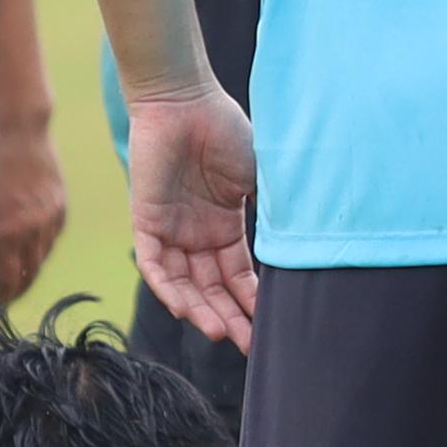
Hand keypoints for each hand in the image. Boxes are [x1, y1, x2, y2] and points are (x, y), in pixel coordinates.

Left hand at [0, 112, 67, 307]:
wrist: (15, 126)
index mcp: (3, 234)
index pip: (7, 280)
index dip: (3, 296)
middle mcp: (31, 231)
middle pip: (29, 274)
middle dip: (18, 287)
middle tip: (8, 294)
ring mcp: (49, 218)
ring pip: (43, 256)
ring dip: (31, 268)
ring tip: (19, 271)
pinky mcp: (60, 204)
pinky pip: (53, 236)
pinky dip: (43, 246)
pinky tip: (32, 243)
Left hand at [127, 76, 259, 345]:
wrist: (185, 100)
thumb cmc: (225, 129)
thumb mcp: (259, 177)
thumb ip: (273, 213)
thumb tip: (300, 245)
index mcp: (224, 225)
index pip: (238, 276)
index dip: (252, 302)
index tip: (271, 326)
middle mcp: (197, 234)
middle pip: (212, 289)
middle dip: (230, 318)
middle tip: (249, 346)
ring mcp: (171, 230)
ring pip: (184, 284)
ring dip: (201, 310)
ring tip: (220, 333)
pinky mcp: (146, 221)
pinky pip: (154, 265)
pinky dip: (169, 289)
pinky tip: (187, 309)